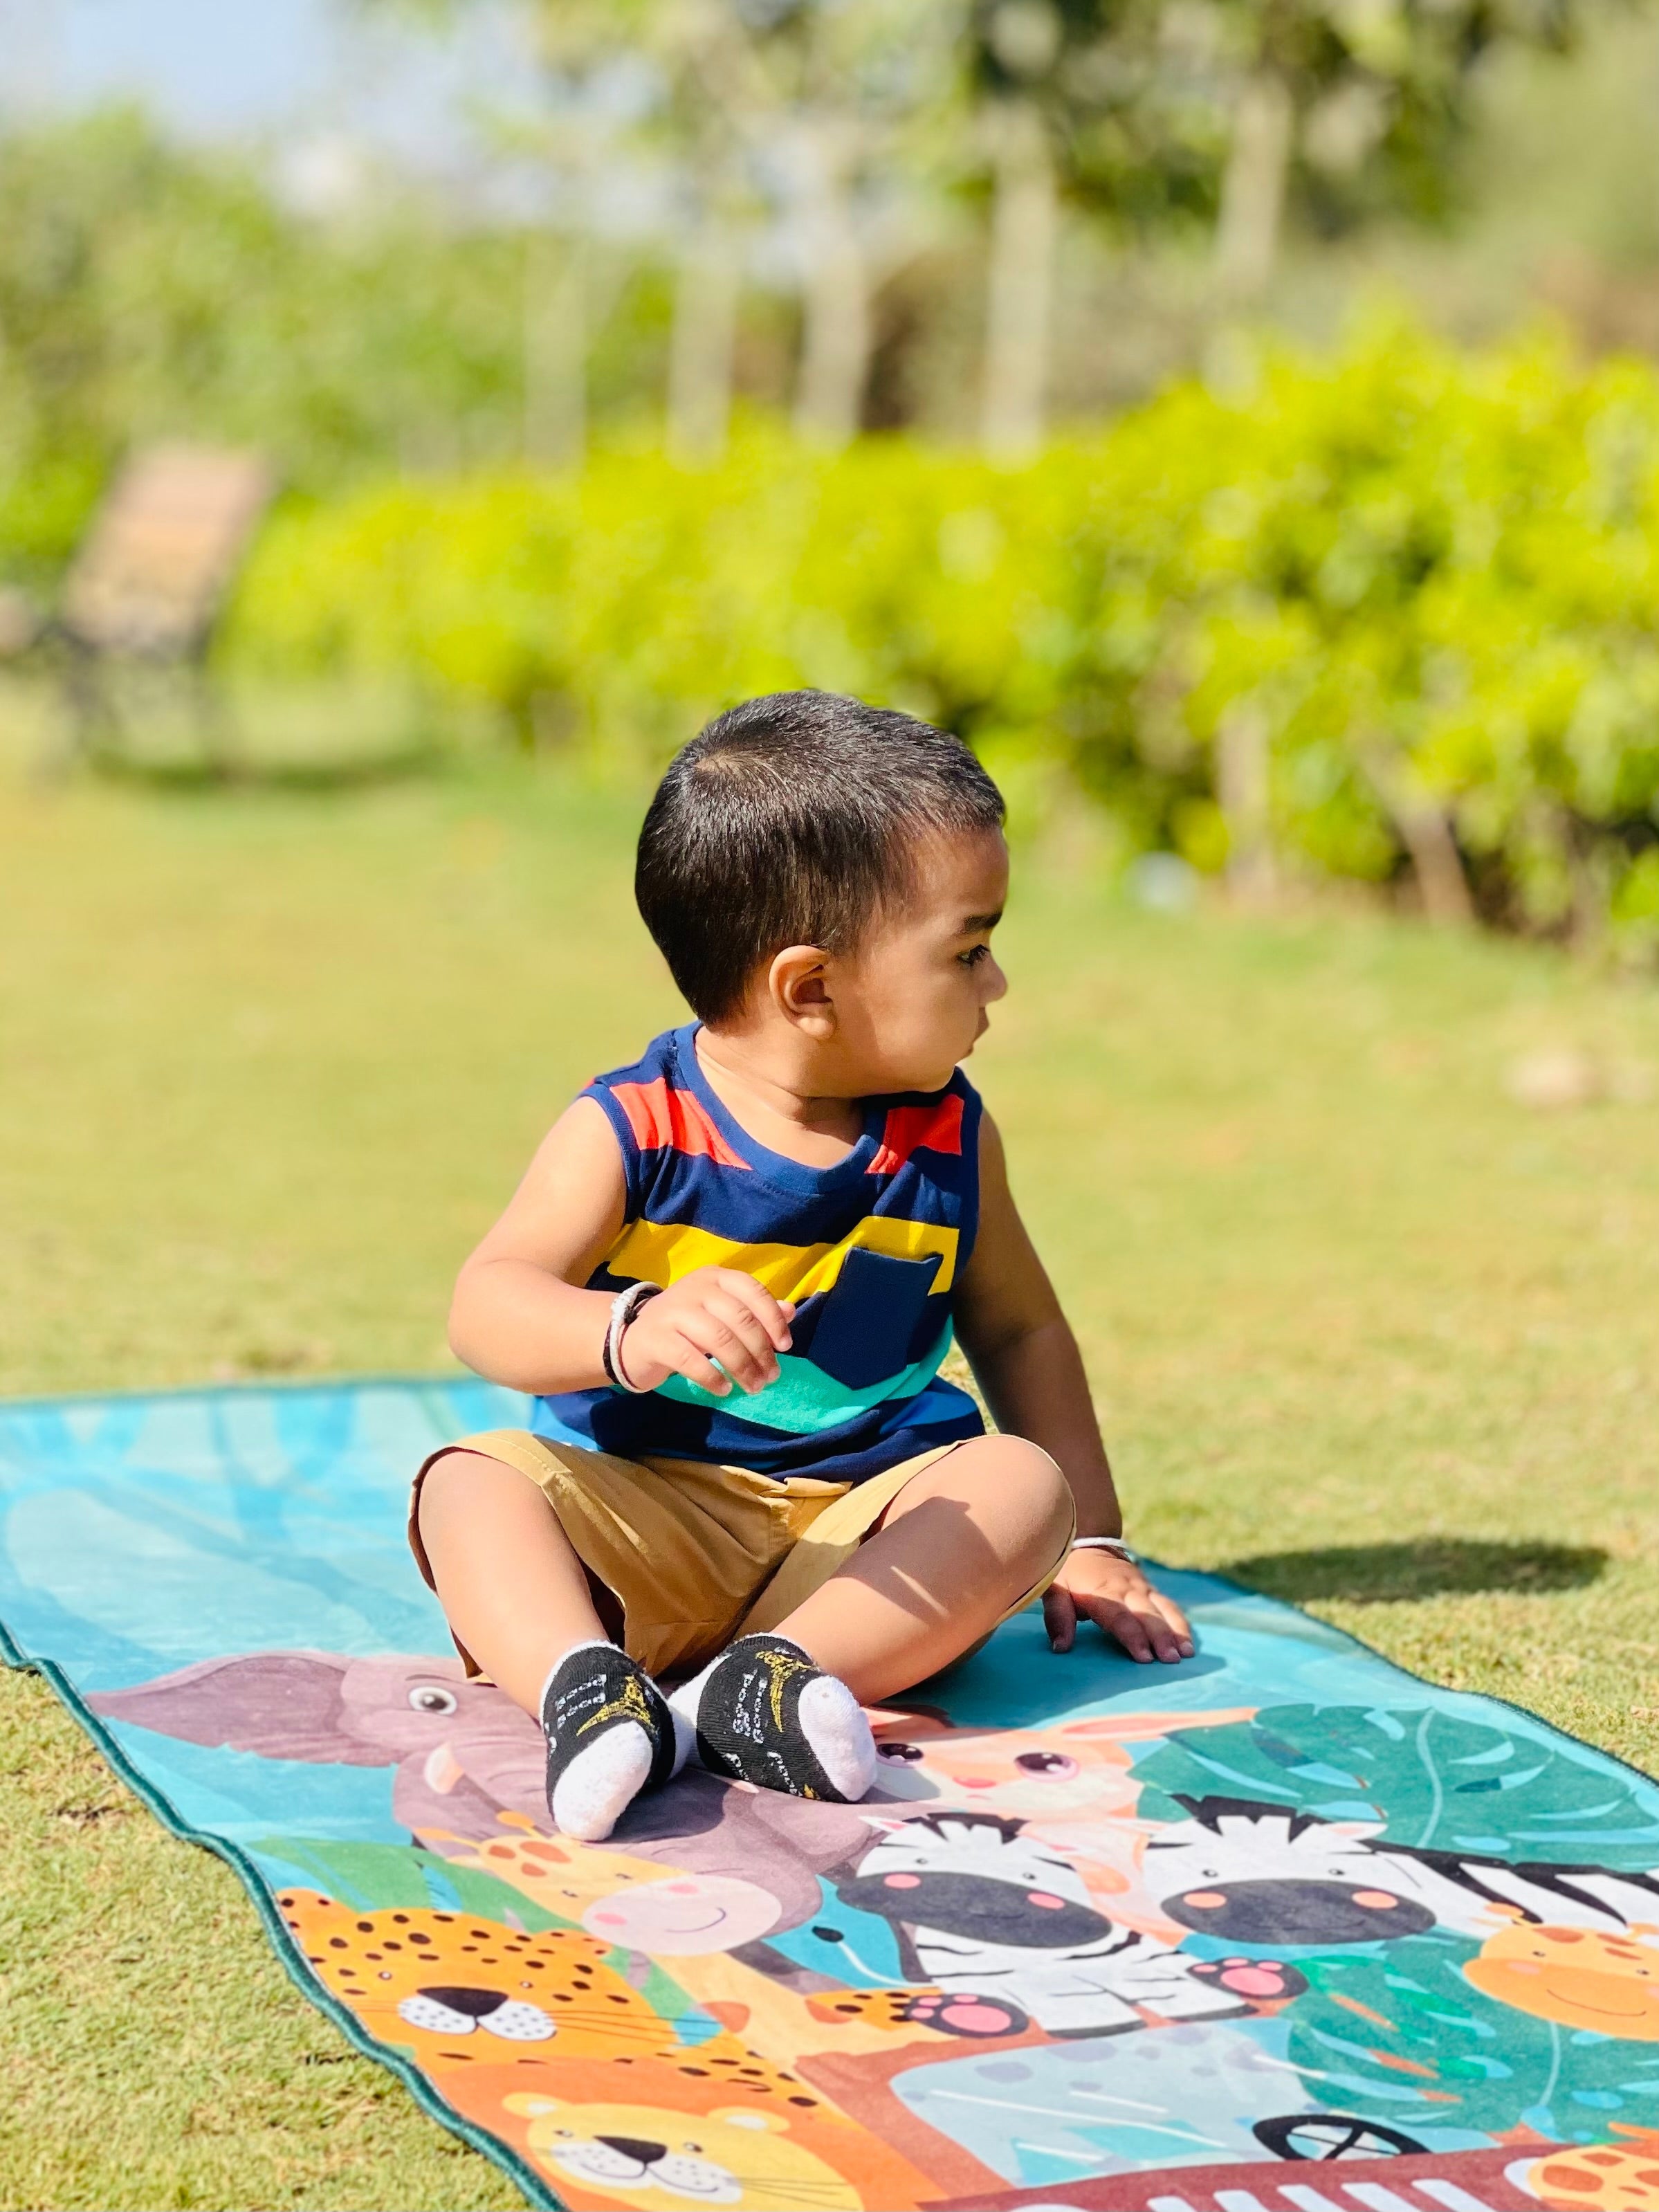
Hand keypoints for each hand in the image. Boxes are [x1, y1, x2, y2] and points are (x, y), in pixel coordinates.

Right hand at [616, 1268, 794, 1395]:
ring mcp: (673, 1312)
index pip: (752, 1291)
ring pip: (719, 1339)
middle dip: (761, 1351)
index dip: (773, 1319)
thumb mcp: (719, 1311)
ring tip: (753, 1387)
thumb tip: (790, 1312)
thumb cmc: (685, 1325)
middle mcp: (694, 1289)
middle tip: (771, 1376)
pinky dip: (712, 1377)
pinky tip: (724, 1389)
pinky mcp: (656, 1339)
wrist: (631, 1337)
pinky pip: (691, 1360)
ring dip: (742, 1367)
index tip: (784, 1346)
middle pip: (739, 1319)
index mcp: (714, 1277)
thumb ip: (753, 1310)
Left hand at [1044, 1548, 1193, 1663]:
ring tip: (1186, 1654)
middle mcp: (1127, 1588)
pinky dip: (1181, 1624)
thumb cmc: (1067, 1572)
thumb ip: (1058, 1616)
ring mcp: (1142, 1587)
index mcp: (1102, 1590)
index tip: (1144, 1657)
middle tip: (1171, 1660)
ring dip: (1176, 1632)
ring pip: (1164, 1609)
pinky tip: (1188, 1644)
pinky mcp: (1151, 1590)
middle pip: (1147, 1614)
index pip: (1120, 1616)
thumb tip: (1061, 1647)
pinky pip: (1170, 1606)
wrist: (1087, 1541)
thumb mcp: (1054, 1589)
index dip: (1132, 1636)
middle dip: (1161, 1637)